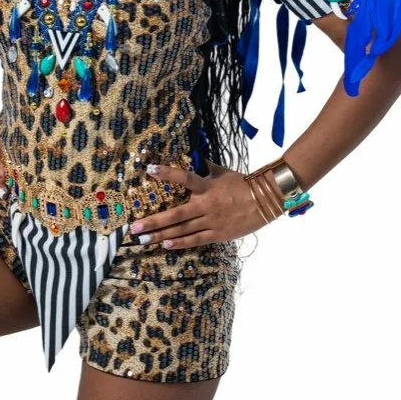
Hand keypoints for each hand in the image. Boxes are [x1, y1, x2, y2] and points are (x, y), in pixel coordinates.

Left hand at [128, 161, 268, 249]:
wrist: (266, 200)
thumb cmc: (243, 184)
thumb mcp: (223, 171)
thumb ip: (206, 166)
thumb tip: (194, 155)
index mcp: (207, 187)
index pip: (185, 178)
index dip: (167, 173)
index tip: (150, 169)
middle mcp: (206, 205)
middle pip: (176, 214)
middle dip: (153, 221)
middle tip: (134, 228)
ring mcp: (211, 221)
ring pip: (182, 230)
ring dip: (161, 235)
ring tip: (143, 240)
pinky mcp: (218, 234)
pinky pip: (196, 240)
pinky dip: (180, 242)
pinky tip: (165, 244)